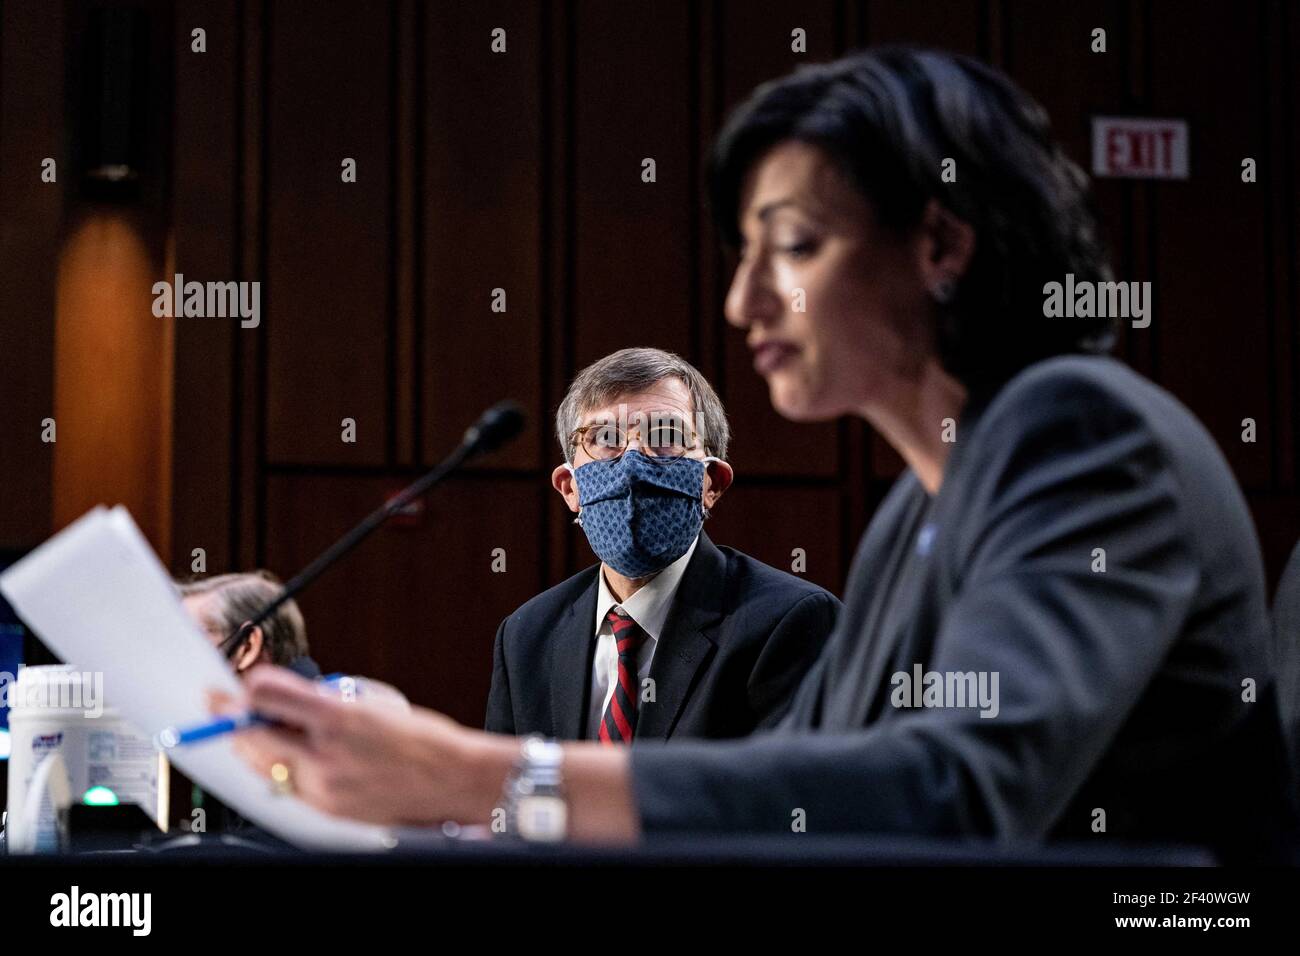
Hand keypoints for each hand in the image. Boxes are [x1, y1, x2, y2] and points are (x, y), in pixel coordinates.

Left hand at [210, 665, 510, 825]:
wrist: (454, 782)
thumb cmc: (423, 739)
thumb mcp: (373, 703)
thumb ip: (322, 701)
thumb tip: (281, 697)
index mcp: (341, 718)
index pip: (269, 696)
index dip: (244, 688)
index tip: (233, 684)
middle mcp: (328, 756)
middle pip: (254, 736)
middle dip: (232, 719)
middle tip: (219, 704)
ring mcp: (324, 789)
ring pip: (264, 765)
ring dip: (249, 745)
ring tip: (244, 730)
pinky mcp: (327, 811)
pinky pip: (285, 787)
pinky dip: (275, 769)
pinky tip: (277, 756)